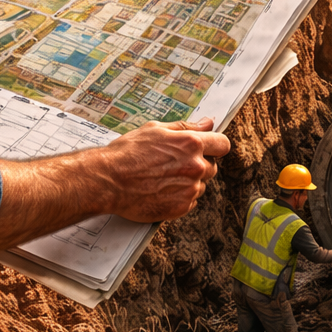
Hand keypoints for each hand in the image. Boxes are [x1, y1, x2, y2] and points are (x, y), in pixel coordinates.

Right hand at [92, 118, 231, 222]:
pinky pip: (190, 201)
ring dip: (188, 182)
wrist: (108, 181)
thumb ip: (186, 127)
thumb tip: (207, 124)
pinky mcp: (181, 207)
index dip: (215, 146)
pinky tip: (160, 190)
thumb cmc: (128, 153)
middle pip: (212, 167)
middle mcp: (195, 167)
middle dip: (198, 165)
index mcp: (191, 144)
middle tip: (174, 165)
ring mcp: (190, 189)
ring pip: (200, 185)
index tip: (209, 148)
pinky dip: (179, 197)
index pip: (222, 144)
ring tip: (162, 178)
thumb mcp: (155, 130)